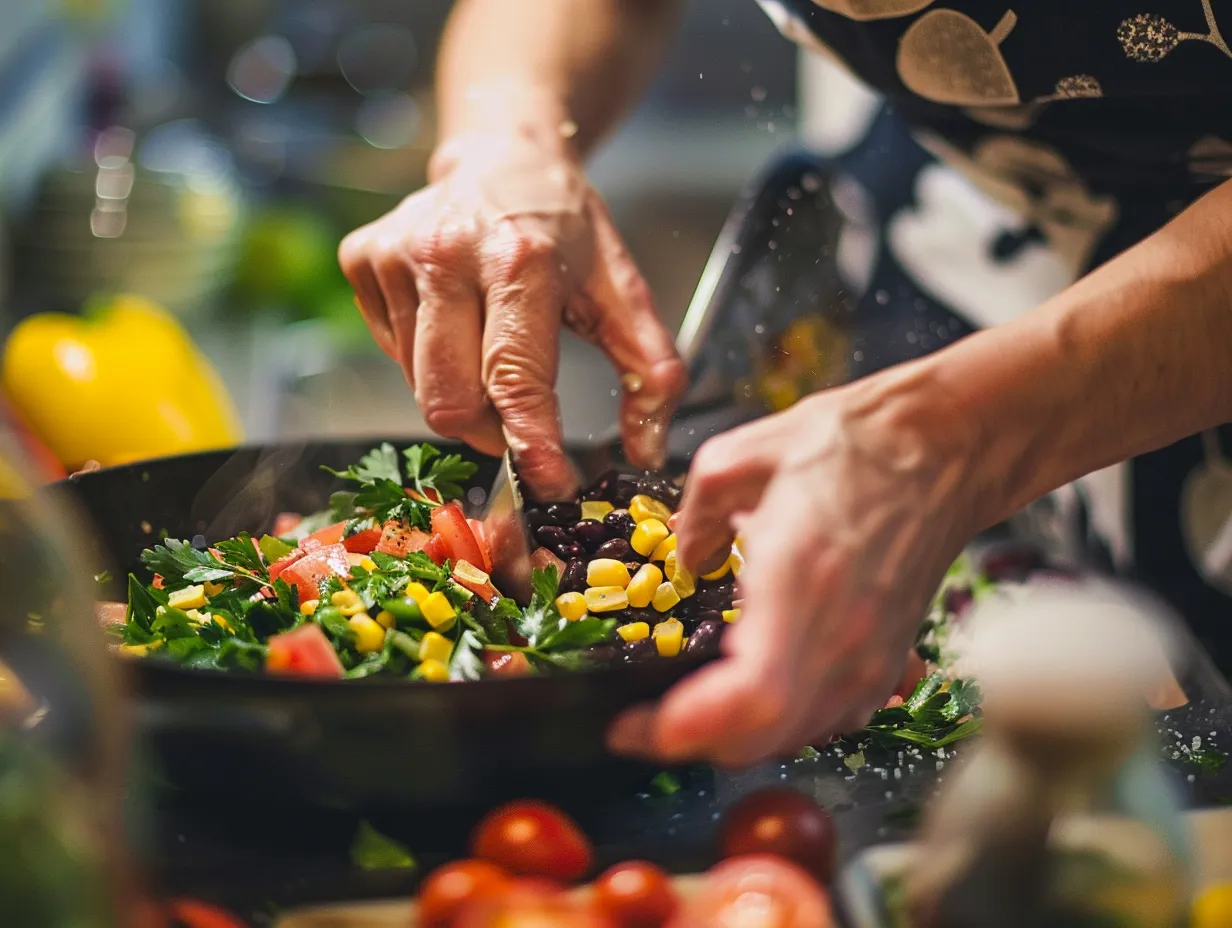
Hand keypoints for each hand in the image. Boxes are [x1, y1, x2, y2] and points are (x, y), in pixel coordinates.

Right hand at [338, 131, 686, 499]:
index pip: (514, 380)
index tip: (552, 483)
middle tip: (521, 427)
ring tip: (490, 353)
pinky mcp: (360, 260)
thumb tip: (646, 449)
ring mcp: (392, 256)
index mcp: (517, 260)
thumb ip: (649, 370)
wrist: (504, 155)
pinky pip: (392, 354)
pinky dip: (427, 363)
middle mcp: (445, 254)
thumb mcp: (621, 288)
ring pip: (418, 386)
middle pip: (448, 401)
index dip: (533, 445)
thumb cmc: (563, 228)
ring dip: (461, 396)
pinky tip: (454, 324)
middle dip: (490, 435)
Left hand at [608, 369, 983, 765]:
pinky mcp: (883, 664)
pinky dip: (774, 725)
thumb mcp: (743, 455)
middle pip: (759, 737)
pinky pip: (821, 722)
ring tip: (683, 709)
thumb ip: (694, 515)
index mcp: (799, 576)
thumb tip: (685, 559)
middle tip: (638, 720)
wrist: (944, 451)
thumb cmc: (854, 445)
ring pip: (787, 739)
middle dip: (687, 742)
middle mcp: (839, 633)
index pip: (751, 695)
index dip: (685, 727)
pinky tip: (747, 694)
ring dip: (729, 738)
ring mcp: (868, 657)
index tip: (632, 722)